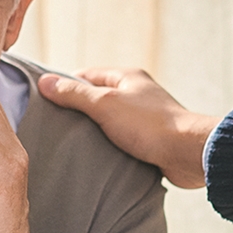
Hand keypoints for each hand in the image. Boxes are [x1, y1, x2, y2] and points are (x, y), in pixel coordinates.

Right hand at [36, 68, 212, 188]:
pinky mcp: (151, 139)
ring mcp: (145, 117)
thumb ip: (75, 94)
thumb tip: (45, 82)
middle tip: (56, 126)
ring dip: (95, 132)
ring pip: (110, 121)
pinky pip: (123, 139)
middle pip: (98, 98)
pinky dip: (110, 146)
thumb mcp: (105, 104)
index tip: (46, 101)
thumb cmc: (150, 125)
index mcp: (128, 77)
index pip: (87, 75)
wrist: (187, 154)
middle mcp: (137, 93)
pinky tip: (98, 157)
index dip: (65, 85)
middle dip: (79, 111)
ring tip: (73, 144)